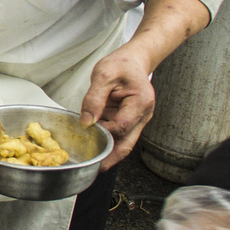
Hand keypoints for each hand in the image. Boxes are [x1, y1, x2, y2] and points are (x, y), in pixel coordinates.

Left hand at [79, 47, 155, 169]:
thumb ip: (94, 98)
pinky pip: (120, 135)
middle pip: (128, 142)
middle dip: (112, 157)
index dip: (105, 131)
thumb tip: (87, 121)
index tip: (88, 130)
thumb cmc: (122, 65)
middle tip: (96, 168)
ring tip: (94, 163)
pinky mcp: (130, 121)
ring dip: (110, 152)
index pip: (122, 125)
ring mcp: (138, 120)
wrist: (134, 61)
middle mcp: (143, 115)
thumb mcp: (104, 74)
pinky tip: (96, 146)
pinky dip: (109, 141)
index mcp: (140, 102)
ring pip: (125, 142)